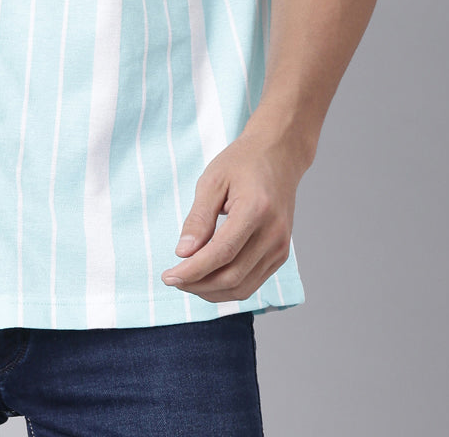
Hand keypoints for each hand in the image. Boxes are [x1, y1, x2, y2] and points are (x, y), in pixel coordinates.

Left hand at [161, 127, 304, 302]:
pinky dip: (227, 287)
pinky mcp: (281, 254)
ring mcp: (280, 247)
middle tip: (171, 278)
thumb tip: (182, 253)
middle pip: (232, 276)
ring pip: (242, 287)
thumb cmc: (242, 163)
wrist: (278, 155)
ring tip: (186, 280)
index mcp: (256, 210)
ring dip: (210, 291)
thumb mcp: (212, 180)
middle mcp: (273, 234)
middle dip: (197, 284)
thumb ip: (198, 218)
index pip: (221, 253)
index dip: (193, 270)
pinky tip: (207, 278)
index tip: (168, 276)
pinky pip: (252, 283)